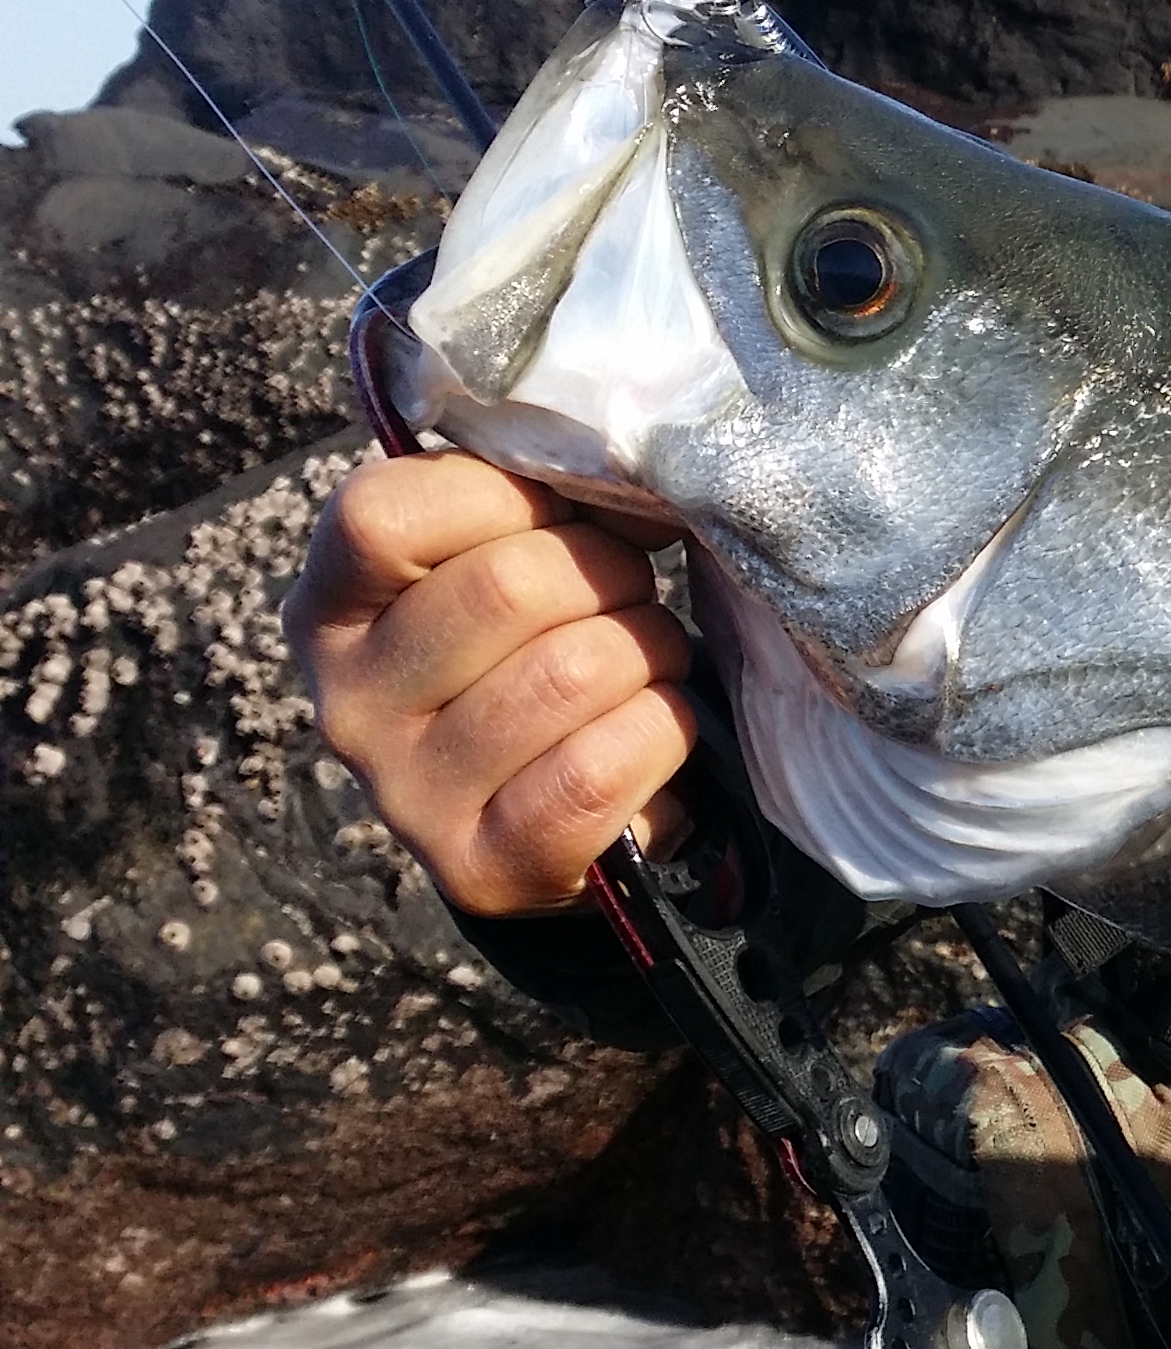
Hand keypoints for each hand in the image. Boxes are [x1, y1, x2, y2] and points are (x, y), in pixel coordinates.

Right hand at [289, 451, 700, 916]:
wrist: (558, 810)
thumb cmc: (539, 647)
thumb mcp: (511, 553)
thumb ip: (537, 498)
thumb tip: (635, 482)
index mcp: (331, 608)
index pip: (383, 513)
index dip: (508, 496)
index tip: (561, 514)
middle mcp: (348, 705)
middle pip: (508, 586)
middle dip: (610, 573)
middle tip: (623, 597)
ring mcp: (408, 796)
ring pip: (574, 671)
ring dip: (649, 652)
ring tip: (641, 665)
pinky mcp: (485, 867)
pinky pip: (602, 766)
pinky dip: (660, 730)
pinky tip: (647, 730)